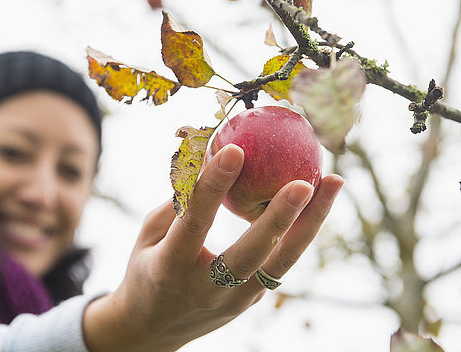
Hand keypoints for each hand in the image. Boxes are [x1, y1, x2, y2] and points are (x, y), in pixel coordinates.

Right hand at [83, 144, 343, 351]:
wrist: (151, 329)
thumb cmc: (146, 270)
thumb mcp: (147, 236)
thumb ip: (176, 204)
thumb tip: (208, 162)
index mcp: (171, 266)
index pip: (196, 221)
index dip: (214, 185)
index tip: (234, 150)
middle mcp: (207, 287)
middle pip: (252, 252)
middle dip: (281, 216)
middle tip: (305, 181)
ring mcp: (235, 299)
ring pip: (281, 262)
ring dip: (310, 223)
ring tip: (333, 183)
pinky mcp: (251, 300)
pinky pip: (280, 263)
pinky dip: (299, 232)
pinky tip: (316, 203)